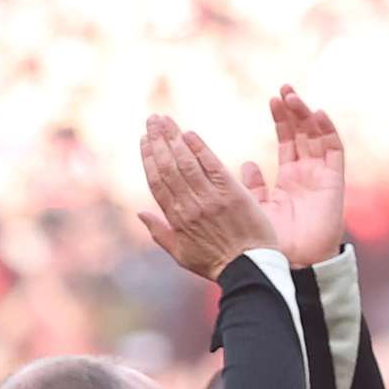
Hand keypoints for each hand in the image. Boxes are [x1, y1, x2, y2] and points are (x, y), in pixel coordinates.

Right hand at [133, 115, 272, 281]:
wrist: (248, 269)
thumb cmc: (215, 264)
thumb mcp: (181, 254)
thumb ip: (160, 232)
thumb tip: (140, 213)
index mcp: (176, 220)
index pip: (158, 182)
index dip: (148, 158)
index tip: (144, 140)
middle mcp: (190, 206)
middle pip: (168, 167)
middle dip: (158, 141)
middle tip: (152, 119)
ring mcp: (210, 199)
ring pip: (186, 163)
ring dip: (173, 138)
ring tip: (165, 119)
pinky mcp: (232, 194)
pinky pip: (212, 166)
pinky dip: (200, 149)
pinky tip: (189, 133)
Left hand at [249, 89, 344, 259]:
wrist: (291, 266)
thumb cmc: (272, 244)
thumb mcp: (256, 210)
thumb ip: (252, 188)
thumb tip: (246, 164)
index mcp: (289, 179)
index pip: (288, 141)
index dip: (282, 120)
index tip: (272, 99)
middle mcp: (308, 175)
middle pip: (304, 134)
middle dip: (295, 111)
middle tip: (284, 89)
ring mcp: (322, 177)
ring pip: (318, 138)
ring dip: (307, 116)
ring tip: (293, 97)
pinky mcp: (334, 183)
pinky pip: (335, 152)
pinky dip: (328, 132)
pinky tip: (318, 114)